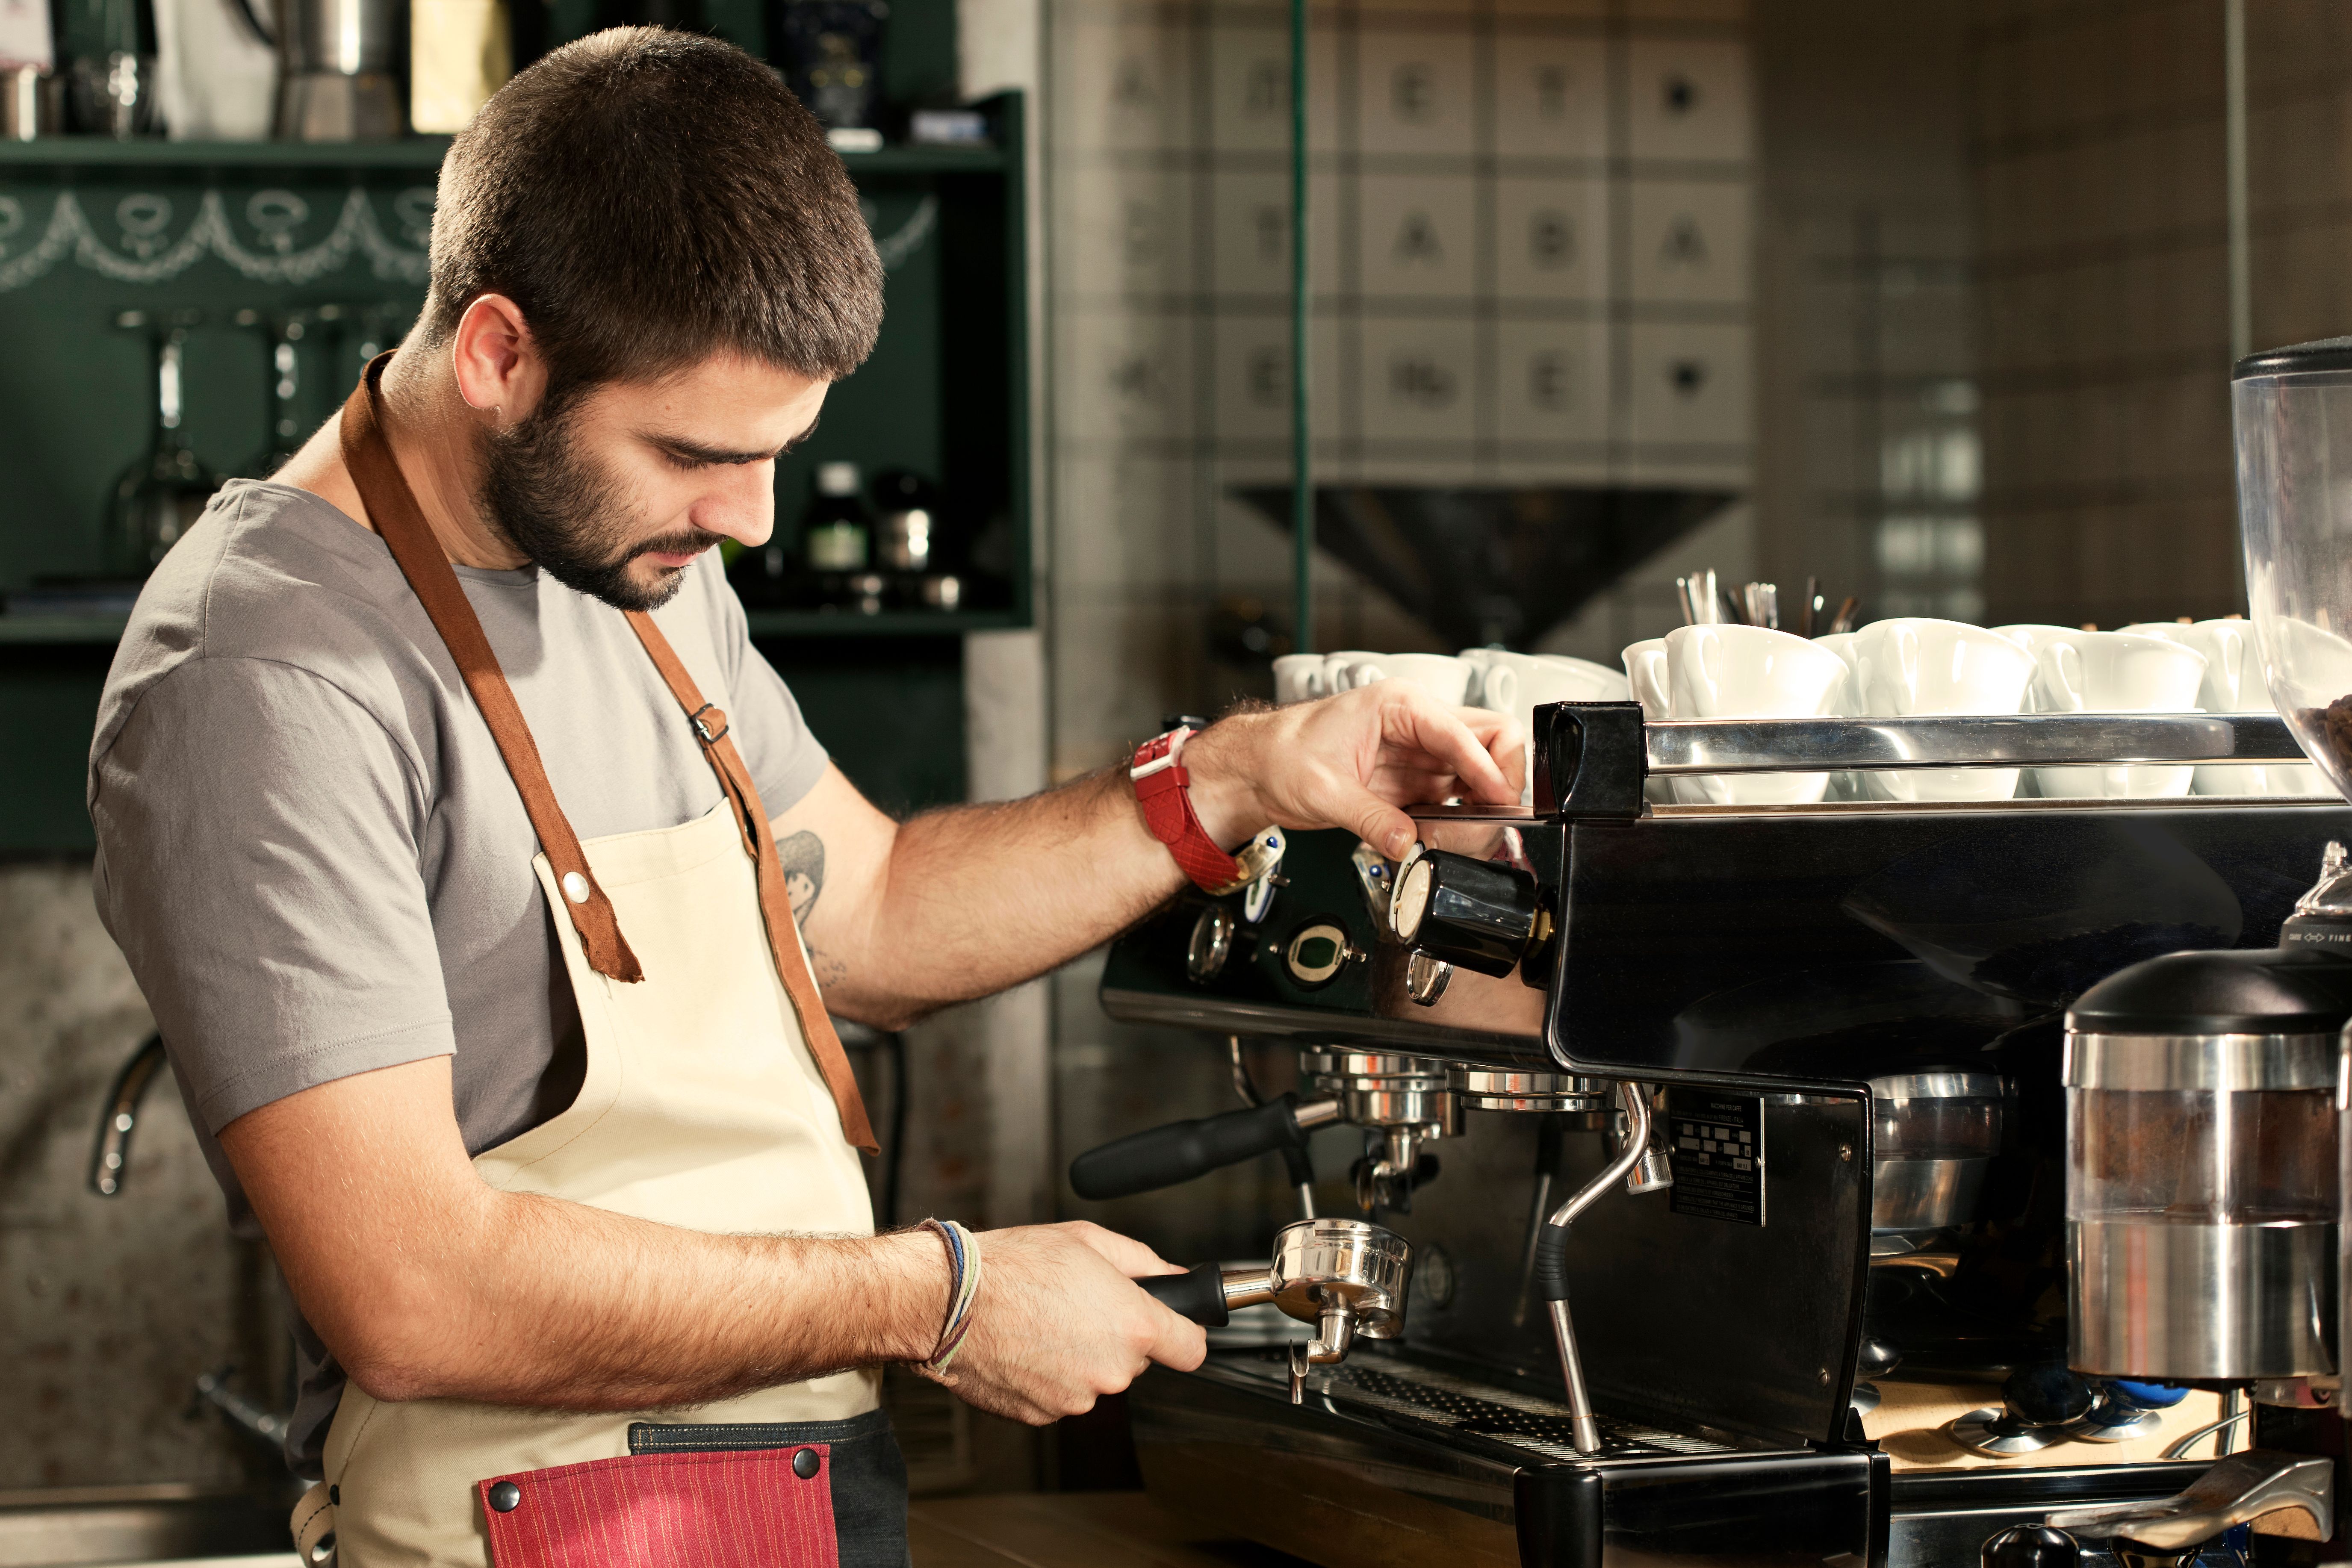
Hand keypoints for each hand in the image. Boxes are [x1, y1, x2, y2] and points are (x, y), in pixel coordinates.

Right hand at [941, 1221, 1206, 1424]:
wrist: (949, 1302)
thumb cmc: (1011, 1266)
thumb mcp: (1088, 1240)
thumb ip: (1144, 1262)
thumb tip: (1173, 1277)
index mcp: (1132, 1326)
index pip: (1191, 1349)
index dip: (1184, 1333)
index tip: (1174, 1327)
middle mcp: (1111, 1370)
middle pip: (1135, 1359)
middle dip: (1115, 1335)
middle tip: (1077, 1304)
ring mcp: (1076, 1398)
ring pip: (1095, 1377)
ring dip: (1079, 1355)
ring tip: (1042, 1320)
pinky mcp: (1043, 1415)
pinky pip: (1061, 1393)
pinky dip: (1049, 1374)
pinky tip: (1026, 1343)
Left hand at [1183, 682, 1523, 859]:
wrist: (1255, 769)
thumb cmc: (1280, 755)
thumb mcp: (1323, 790)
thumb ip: (1370, 817)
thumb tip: (1406, 841)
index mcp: (1398, 706)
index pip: (1464, 733)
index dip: (1487, 770)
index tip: (1498, 801)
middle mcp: (1415, 724)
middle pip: (1488, 742)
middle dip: (1498, 781)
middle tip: (1494, 817)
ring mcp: (1417, 754)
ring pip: (1476, 774)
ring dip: (1478, 806)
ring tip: (1461, 835)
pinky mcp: (1412, 783)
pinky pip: (1453, 800)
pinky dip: (1458, 820)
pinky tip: (1441, 836)